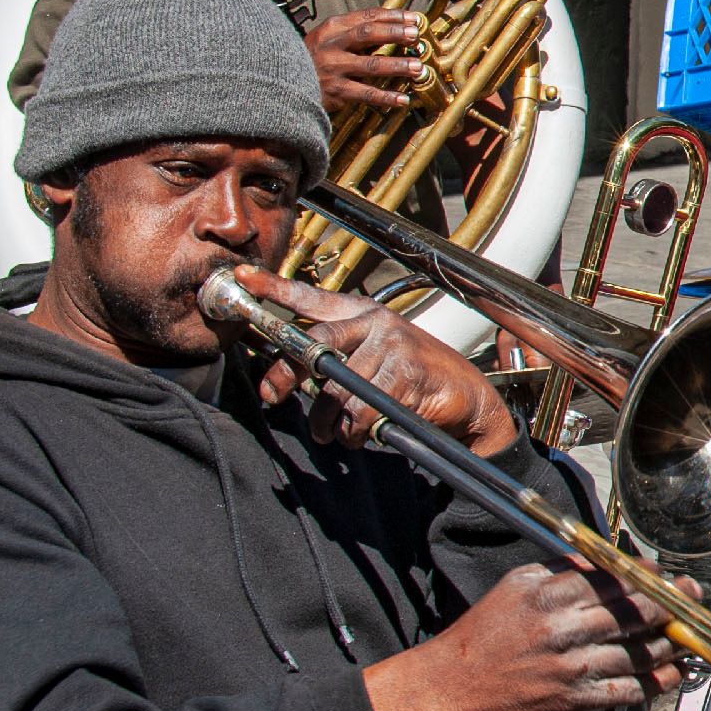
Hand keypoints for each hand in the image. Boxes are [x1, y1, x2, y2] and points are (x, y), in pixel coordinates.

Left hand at [233, 265, 518, 456]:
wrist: (467, 398)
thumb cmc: (417, 380)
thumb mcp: (377, 358)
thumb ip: (338, 357)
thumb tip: (291, 374)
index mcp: (365, 314)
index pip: (312, 298)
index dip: (275, 288)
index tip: (242, 277)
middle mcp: (377, 323)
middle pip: (314, 343)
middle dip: (285, 373)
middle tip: (271, 396)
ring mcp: (393, 345)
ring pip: (334, 389)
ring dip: (330, 421)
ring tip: (339, 433)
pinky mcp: (405, 372)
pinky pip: (359, 410)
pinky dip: (355, 431)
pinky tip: (364, 434)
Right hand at [305, 7, 423, 111]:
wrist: (282, 82)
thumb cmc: (312, 59)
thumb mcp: (328, 39)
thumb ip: (354, 32)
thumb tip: (393, 27)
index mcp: (331, 29)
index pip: (365, 17)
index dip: (392, 16)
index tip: (413, 18)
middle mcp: (331, 46)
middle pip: (367, 35)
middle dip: (394, 34)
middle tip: (415, 35)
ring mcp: (332, 68)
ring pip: (370, 65)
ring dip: (397, 65)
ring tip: (418, 67)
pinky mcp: (335, 91)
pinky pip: (365, 94)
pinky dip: (386, 97)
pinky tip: (403, 99)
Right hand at [363, 561, 698, 710]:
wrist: (452, 687)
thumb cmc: (484, 633)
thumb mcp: (517, 585)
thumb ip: (560, 571)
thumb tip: (600, 560)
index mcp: (550, 595)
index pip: (614, 580)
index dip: (647, 578)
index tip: (664, 575)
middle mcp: (563, 630)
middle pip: (633, 614)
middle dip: (672, 603)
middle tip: (693, 597)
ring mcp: (570, 668)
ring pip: (637, 652)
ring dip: (671, 642)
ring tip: (691, 633)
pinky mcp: (572, 701)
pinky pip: (625, 690)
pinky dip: (655, 681)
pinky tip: (673, 672)